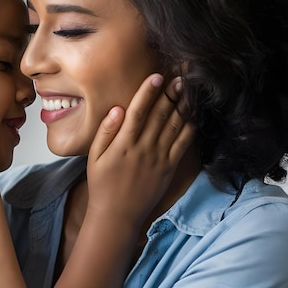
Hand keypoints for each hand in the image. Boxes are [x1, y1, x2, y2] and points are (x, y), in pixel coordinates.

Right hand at [86, 74, 193, 225]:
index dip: (148, 92)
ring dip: (182, 104)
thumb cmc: (102, 184)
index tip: (157, 76)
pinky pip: (183, 144)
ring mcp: (159, 158)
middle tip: (181, 72)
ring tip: (188, 86)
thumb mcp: (94, 157)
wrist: (117, 215)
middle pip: (160, 114)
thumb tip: (117, 109)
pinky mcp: (169, 168)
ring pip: (174, 125)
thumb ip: (105, 132)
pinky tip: (193, 114)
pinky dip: (189, 127)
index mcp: (123, 144)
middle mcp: (143, 149)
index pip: (138, 112)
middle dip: (171, 91)